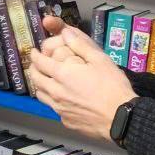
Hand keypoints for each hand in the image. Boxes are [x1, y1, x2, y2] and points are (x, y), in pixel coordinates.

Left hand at [28, 18, 135, 139]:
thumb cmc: (112, 87)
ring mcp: (59, 109)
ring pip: (41, 96)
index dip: (35, 55)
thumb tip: (65, 32)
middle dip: (33, 69)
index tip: (34, 52)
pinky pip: (53, 109)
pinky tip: (61, 100)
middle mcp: (56, 92)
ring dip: (40, 86)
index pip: (40, 62)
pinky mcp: (66, 122)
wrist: (121, 118)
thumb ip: (80, 45)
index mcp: (62, 74)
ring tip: (44, 81)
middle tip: (36, 64)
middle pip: (36, 79)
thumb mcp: (100, 59)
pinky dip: (53, 101)